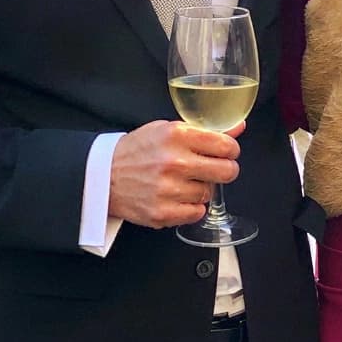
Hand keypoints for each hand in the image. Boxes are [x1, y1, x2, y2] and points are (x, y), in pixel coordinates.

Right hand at [108, 120, 242, 228]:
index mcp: (176, 135)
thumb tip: (238, 128)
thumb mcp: (167, 129)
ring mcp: (168, 189)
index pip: (226, 145)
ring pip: (210, 193)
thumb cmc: (137, 150)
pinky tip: (177, 197)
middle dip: (225, 170)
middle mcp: (174, 161)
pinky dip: (191, 207)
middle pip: (227, 171)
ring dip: (202, 188)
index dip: (231, 150)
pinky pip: (197, 213)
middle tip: (215, 169)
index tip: (227, 152)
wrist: (103, 176)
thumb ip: (204, 130)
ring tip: (183, 182)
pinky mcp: (162, 213)